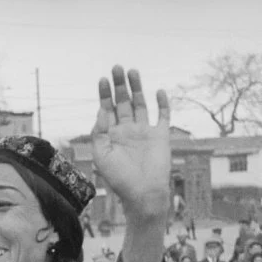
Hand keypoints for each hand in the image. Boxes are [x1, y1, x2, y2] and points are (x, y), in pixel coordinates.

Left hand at [91, 66, 170, 218]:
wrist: (143, 194)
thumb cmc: (120, 179)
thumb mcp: (102, 156)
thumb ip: (99, 134)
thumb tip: (100, 112)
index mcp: (112, 135)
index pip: (107, 110)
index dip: (104, 95)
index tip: (102, 80)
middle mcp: (128, 130)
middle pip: (123, 102)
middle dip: (119, 85)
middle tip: (116, 67)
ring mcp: (144, 132)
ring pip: (140, 104)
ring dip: (137, 88)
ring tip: (132, 71)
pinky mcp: (161, 136)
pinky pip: (162, 116)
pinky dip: (162, 104)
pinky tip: (158, 92)